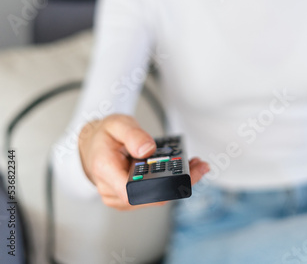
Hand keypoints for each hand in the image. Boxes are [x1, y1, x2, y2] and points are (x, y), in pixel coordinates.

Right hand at [78, 114, 209, 209]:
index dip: (160, 187)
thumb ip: (132, 134)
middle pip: (151, 196)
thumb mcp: (116, 124)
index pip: (133, 191)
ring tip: (197, 165)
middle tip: (199, 166)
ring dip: (179, 183)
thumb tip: (148, 150)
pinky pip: (154, 194)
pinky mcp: (131, 198)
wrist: (92, 145)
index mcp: (105, 171)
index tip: (183, 173)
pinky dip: (170, 183)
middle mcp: (112, 191)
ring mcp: (121, 198)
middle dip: (179, 182)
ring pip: (156, 197)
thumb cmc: (103, 135)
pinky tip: (185, 170)